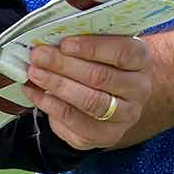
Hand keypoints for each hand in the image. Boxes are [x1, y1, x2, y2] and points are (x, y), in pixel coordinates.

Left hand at [23, 35, 151, 149]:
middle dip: (64, 65)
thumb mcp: (99, 46)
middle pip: (101, 77)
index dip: (92, 48)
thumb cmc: (101, 62)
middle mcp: (139, 89)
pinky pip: (75, 121)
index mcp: (141, 59)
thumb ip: (81, 40)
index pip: (122, 52)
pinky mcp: (106, 135)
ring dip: (57, 85)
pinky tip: (33, 91)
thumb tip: (48, 37)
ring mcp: (125, 115)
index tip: (65, 43)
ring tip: (34, 73)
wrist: (112, 96)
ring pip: (90, 102)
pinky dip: (50, 105)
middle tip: (38, 56)